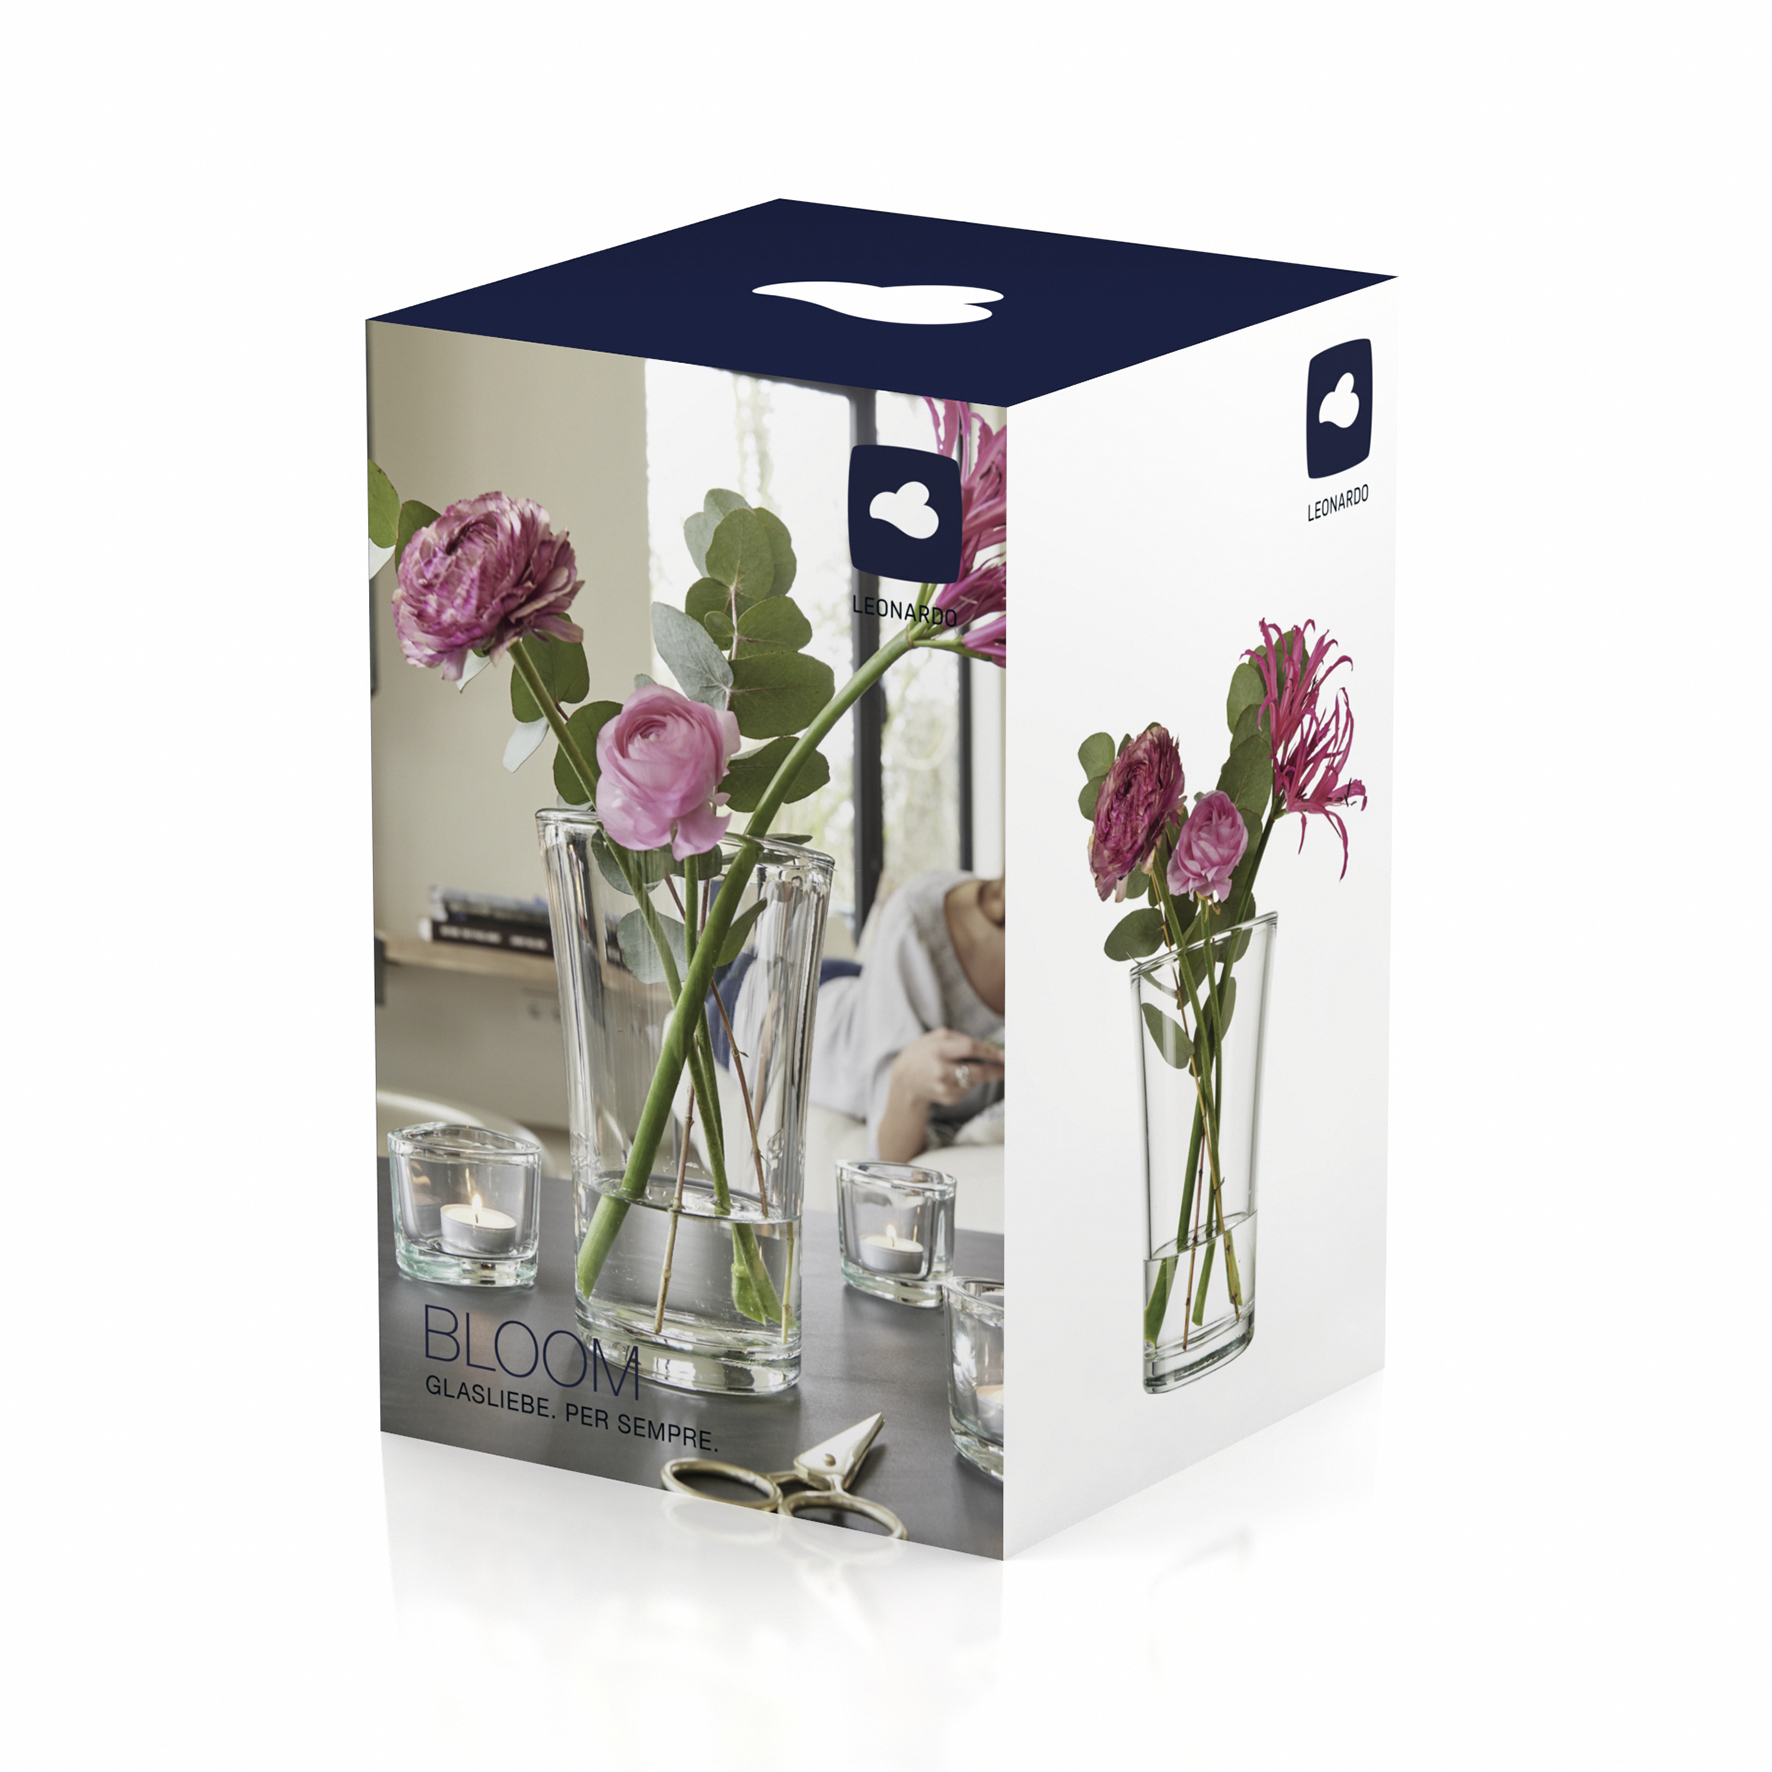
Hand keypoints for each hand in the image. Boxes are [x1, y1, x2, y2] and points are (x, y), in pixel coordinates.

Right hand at [890, 1028, 1005, 1108]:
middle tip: (1009, 1067)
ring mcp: (945, 1088)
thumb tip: (990, 1048)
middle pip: (978, 1072)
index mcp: (938, 1050)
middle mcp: (942, 1071)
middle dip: (997, 1070)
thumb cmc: (923, 1053)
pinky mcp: (949, 1098)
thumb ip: (961, 1039)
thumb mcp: (936, 1037)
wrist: (905, 1081)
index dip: (990, 1052)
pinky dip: (969, 1082)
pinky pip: (969, 1088)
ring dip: (980, 1074)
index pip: (970, 1049)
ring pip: (976, 1081)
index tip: (1005, 1054)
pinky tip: (956, 1077)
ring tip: (966, 1066)